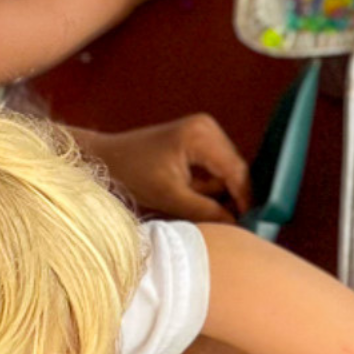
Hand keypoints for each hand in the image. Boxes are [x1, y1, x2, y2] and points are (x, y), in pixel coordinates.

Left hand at [86, 114, 251, 222]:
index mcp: (201, 135)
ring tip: (205, 212)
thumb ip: (206, 211)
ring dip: (220, 193)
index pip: (236, 171)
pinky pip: (215, 167)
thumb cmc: (130, 175)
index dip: (245, 200)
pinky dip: (209, 186)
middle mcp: (207, 127)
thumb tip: (237, 226)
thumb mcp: (170, 198)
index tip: (250, 226)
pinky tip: (195, 198)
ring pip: (226, 171)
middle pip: (235, 169)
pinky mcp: (198, 139)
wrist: (103, 159)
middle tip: (234, 226)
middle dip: (234, 197)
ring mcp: (203, 131)